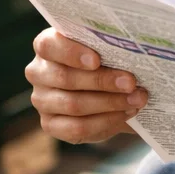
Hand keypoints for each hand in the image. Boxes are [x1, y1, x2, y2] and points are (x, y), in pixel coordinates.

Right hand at [26, 29, 146, 143]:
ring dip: (109, 103)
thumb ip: (110, 46)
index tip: (97, 60)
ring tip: (136, 100)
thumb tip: (134, 48)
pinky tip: (126, 114)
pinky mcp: (50, 125)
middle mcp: (38, 72)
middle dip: (102, 81)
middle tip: (131, 82)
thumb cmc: (105, 60)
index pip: (49, 46)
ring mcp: (42, 100)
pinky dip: (106, 121)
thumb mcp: (106, 49)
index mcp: (47, 46)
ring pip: (73, 104)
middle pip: (65, 78)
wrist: (107, 90)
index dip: (71, 53)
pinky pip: (76, 128)